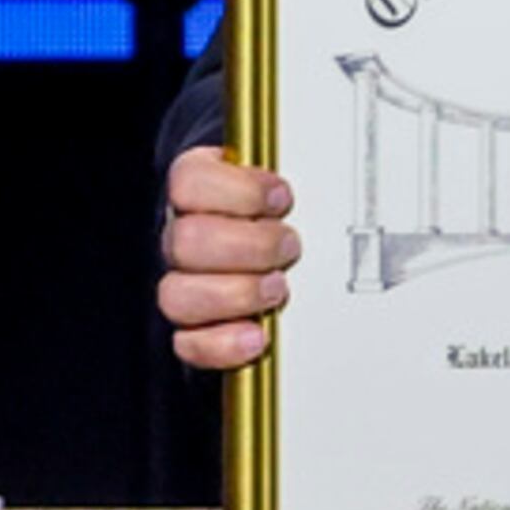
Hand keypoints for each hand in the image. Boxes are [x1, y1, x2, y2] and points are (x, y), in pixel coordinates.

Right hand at [159, 147, 298, 371]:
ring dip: (237, 293)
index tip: (282, 197)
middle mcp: (182, 236)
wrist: (269, 238)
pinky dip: (224, 344)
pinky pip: (189, 343)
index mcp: (196, 190)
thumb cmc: (278, 209)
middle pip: (186, 241)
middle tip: (289, 245)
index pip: (188, 182)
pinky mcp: (194, 328)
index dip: (238, 191)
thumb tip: (331, 166)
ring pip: (178, 295)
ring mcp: (183, 284)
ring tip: (279, 288)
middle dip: (248, 246)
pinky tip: (258, 335)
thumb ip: (295, 169)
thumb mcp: (280, 179)